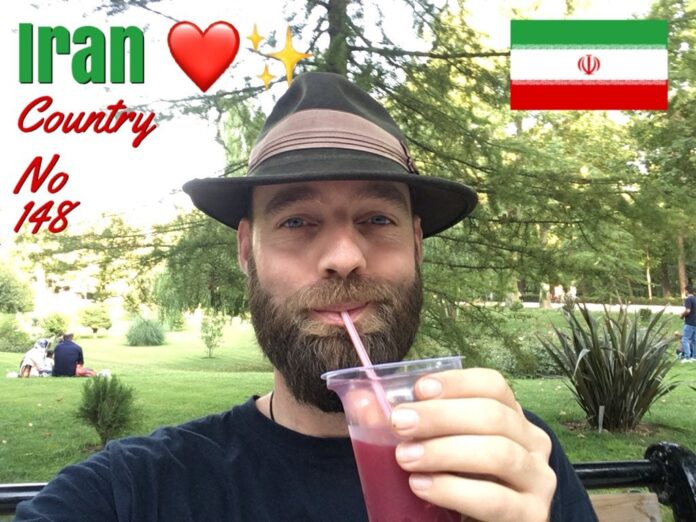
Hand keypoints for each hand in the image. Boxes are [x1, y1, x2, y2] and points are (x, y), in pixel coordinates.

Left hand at [391, 368, 555, 521]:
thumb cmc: (461, 481)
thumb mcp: (441, 448)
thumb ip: (411, 426)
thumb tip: (364, 403)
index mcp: (512, 417)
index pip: (493, 385)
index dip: (456, 383)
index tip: (419, 388)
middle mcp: (532, 443)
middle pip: (493, 416)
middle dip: (441, 416)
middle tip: (399, 423)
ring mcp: (538, 481)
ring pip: (498, 454)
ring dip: (445, 451)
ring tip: (405, 457)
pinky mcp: (532, 516)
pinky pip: (494, 499)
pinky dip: (453, 490)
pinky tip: (421, 486)